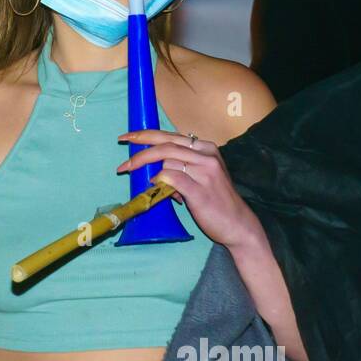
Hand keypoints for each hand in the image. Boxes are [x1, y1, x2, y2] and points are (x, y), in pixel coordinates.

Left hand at [116, 129, 262, 250]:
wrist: (238, 224)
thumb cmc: (217, 201)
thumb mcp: (201, 177)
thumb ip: (180, 167)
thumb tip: (154, 168)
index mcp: (205, 148)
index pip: (169, 136)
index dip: (145, 136)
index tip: (127, 138)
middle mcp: (206, 155)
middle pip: (165, 145)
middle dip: (139, 153)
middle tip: (123, 165)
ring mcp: (205, 171)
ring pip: (167, 161)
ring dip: (153, 174)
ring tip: (156, 189)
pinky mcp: (200, 189)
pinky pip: (172, 178)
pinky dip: (160, 181)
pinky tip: (159, 188)